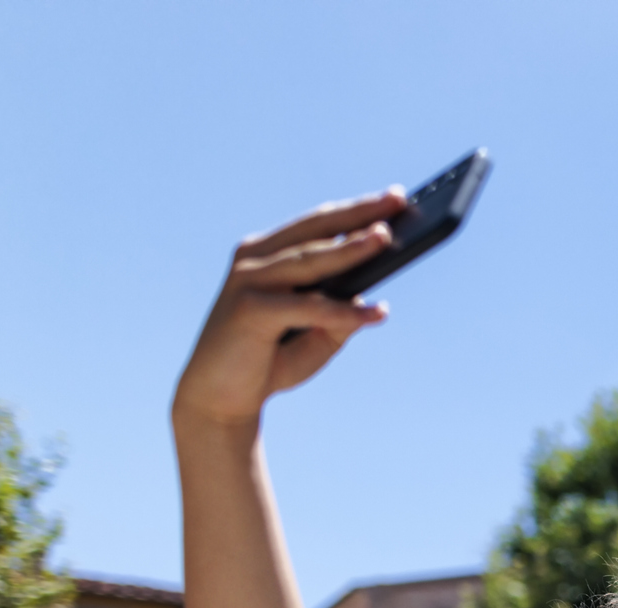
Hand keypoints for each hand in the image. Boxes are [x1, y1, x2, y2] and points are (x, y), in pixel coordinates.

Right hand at [171, 189, 408, 429]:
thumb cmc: (270, 361)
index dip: (356, 209)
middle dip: (358, 213)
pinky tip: (376, 313)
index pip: (319, 225)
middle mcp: (256, 259)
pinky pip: (306, 306)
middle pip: (316, 229)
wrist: (221, 400)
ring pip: (309, 259)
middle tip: (397, 200)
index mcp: (270, 255)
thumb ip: (341, 314)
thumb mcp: (317, 336)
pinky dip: (342, 311)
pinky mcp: (249, 309)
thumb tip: (372, 298)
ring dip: (349, 248)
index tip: (395, 197)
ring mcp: (248, 281)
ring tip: (385, 238)